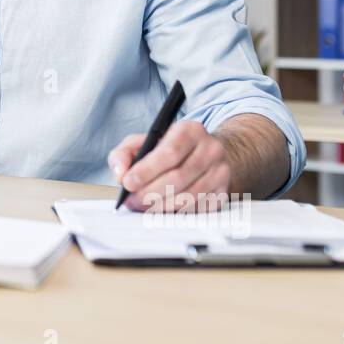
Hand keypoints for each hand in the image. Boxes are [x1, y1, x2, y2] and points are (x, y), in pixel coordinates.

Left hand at [107, 120, 230, 212]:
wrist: (205, 154)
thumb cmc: (171, 148)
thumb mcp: (144, 142)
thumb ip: (125, 153)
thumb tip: (120, 172)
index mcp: (190, 130)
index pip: (170, 152)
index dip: (147, 170)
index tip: (128, 182)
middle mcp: (210, 149)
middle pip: (178, 177)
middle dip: (150, 193)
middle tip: (132, 200)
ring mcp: (220, 172)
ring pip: (188, 196)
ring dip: (161, 206)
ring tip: (144, 207)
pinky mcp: (223, 192)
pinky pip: (197, 208)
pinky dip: (176, 213)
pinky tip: (163, 210)